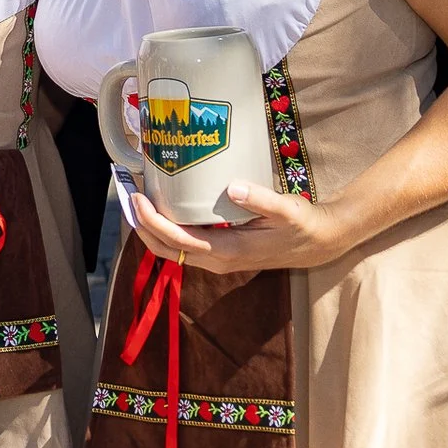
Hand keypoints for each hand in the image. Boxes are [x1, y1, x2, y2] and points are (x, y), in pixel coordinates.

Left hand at [125, 180, 350, 273]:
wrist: (319, 244)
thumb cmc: (302, 225)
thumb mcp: (286, 209)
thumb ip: (260, 199)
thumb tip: (232, 186)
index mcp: (229, 252)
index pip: (179, 242)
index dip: (153, 224)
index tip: (138, 201)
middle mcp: (218, 260)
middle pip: (166, 250)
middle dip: (142, 226)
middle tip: (127, 195)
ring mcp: (218, 258)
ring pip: (173, 249)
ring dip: (151, 228)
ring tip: (137, 199)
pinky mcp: (221, 251)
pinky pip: (185, 243)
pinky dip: (167, 228)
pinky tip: (164, 206)